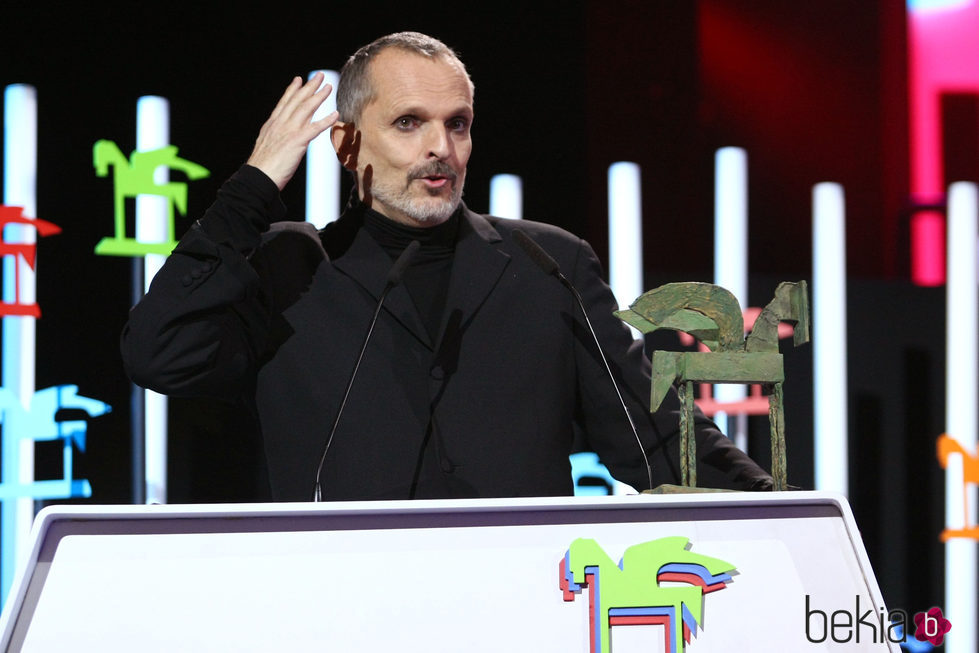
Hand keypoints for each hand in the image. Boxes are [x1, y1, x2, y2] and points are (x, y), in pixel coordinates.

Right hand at [246, 72, 338, 190]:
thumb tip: (280, 139)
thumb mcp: (266, 146)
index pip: (284, 103)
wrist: (258, 177)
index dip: (292, 90)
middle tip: (319, 76)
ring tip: (329, 87)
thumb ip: (275, 138)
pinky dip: (326, 120)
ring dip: (318, 96)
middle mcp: (280, 124)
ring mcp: (288, 131)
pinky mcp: (297, 142)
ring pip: (306, 109)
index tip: (298, 79)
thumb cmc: (262, 168)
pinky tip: (335, 114)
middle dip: (309, 87)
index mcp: (272, 125)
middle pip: (297, 101)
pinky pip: (315, 128)